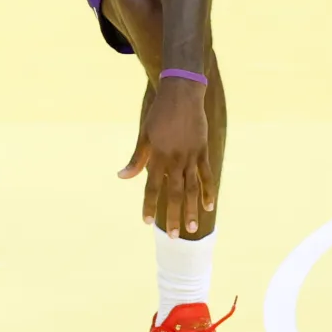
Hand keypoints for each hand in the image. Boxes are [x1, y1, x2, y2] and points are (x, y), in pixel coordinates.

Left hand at [119, 80, 214, 235]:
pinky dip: (208, 191)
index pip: (151, 187)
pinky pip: (207, 176)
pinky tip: (208, 206)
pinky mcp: (203, 151)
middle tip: (171, 236)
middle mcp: (175, 160)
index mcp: (158, 157)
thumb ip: (136, 159)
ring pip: (192, 188)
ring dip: (190, 209)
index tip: (145, 221)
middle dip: (172, 215)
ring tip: (190, 228)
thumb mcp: (143, 135)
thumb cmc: (158, 115)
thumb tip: (122, 177)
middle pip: (174, 193)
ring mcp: (191, 156)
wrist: (181, 95)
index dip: (148, 205)